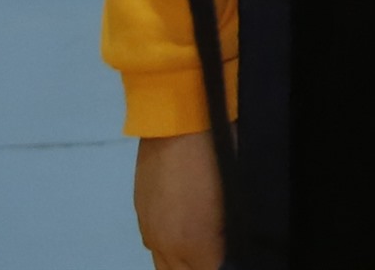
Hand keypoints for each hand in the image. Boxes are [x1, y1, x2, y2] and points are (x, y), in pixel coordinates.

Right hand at [134, 132, 225, 269]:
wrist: (180, 118)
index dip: (222, 262)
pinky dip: (167, 246)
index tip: (229, 252)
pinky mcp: (140, 211)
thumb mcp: (234, 195)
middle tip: (215, 250)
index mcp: (194, 243)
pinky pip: (153, 244)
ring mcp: (150, 228)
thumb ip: (228, 231)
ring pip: (164, 265)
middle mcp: (166, 244)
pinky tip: (180, 233)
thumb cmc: (219, 151)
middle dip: (201, 265)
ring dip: (182, 262)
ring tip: (199, 247)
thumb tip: (228, 241)